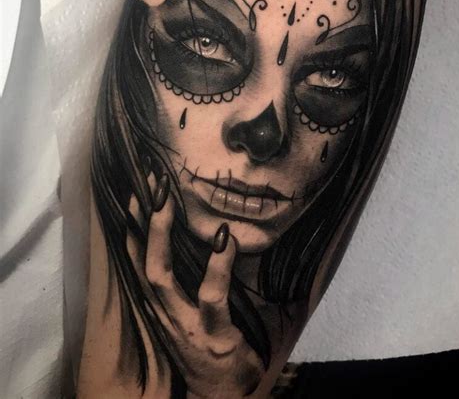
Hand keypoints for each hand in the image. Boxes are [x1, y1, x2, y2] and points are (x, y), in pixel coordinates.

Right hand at [127, 172, 263, 397]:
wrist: (221, 397)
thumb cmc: (205, 349)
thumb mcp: (186, 314)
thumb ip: (184, 283)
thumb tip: (192, 240)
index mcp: (159, 305)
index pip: (137, 260)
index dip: (133, 226)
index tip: (137, 190)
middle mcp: (163, 313)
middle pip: (141, 261)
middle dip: (142, 221)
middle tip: (151, 182)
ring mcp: (185, 324)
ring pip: (161, 276)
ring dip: (161, 236)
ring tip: (168, 200)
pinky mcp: (212, 335)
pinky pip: (211, 296)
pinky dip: (216, 266)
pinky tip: (224, 239)